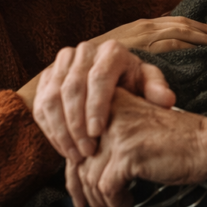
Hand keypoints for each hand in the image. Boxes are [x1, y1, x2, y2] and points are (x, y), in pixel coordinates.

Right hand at [33, 40, 174, 162]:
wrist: (114, 80)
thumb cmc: (134, 84)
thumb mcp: (149, 85)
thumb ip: (157, 90)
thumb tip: (166, 100)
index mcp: (111, 51)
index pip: (98, 78)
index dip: (95, 107)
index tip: (97, 134)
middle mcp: (83, 51)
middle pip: (71, 88)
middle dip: (76, 124)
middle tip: (87, 152)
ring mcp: (61, 63)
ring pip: (51, 97)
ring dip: (61, 130)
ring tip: (75, 156)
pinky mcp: (46, 78)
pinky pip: (40, 105)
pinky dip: (50, 130)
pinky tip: (64, 148)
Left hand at [67, 89, 206, 206]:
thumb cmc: (178, 141)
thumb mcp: (137, 130)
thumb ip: (110, 141)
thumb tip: (80, 173)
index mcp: (112, 105)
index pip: (78, 141)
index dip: (75, 171)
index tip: (81, 191)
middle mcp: (111, 115)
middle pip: (80, 161)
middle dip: (84, 191)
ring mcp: (118, 134)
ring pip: (91, 178)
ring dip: (100, 201)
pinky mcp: (128, 154)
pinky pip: (107, 188)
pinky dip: (115, 202)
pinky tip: (126, 205)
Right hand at [92, 16, 206, 54]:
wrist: (79, 64)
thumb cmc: (102, 59)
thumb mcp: (127, 45)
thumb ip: (147, 43)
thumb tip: (168, 45)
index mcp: (145, 25)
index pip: (179, 21)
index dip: (200, 27)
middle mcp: (146, 27)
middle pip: (183, 26)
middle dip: (205, 32)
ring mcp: (143, 38)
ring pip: (180, 34)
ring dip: (201, 40)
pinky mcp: (140, 49)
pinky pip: (169, 47)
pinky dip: (187, 49)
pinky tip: (199, 55)